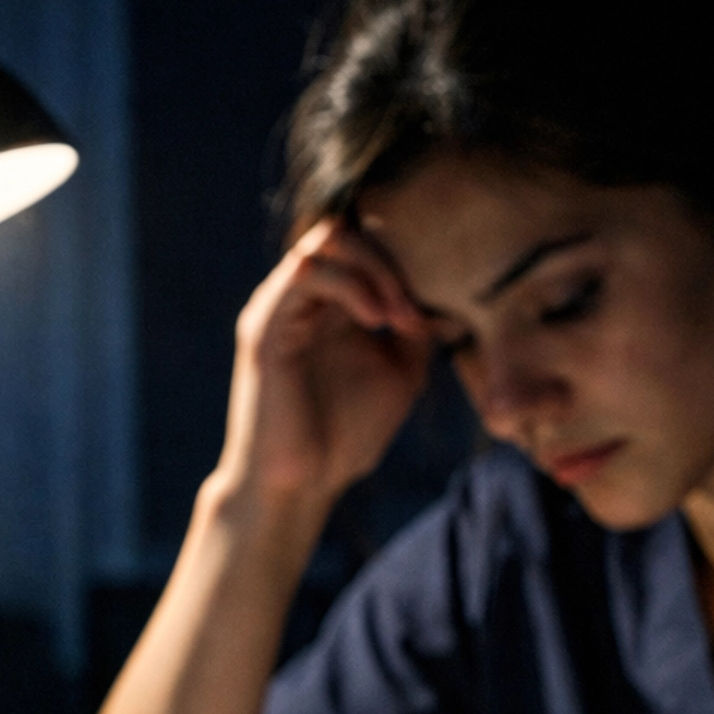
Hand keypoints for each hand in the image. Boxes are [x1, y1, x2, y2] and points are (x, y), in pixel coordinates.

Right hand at [216, 218, 434, 523]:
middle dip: (392, 258)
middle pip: (346, 227)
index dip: (406, 259)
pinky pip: (307, 273)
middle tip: (418, 309)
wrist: (300, 486)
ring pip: (326, 239)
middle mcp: (301, 296)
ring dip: (375, 269)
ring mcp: (279, 305)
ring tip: (402, 317)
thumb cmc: (345, 438)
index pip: (365, 241)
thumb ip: (417, 329)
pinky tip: (379, 321)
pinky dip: (351, 286)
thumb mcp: (401, 373)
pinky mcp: (265, 325)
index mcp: (330, 303)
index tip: (439, 304)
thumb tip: (448, 293)